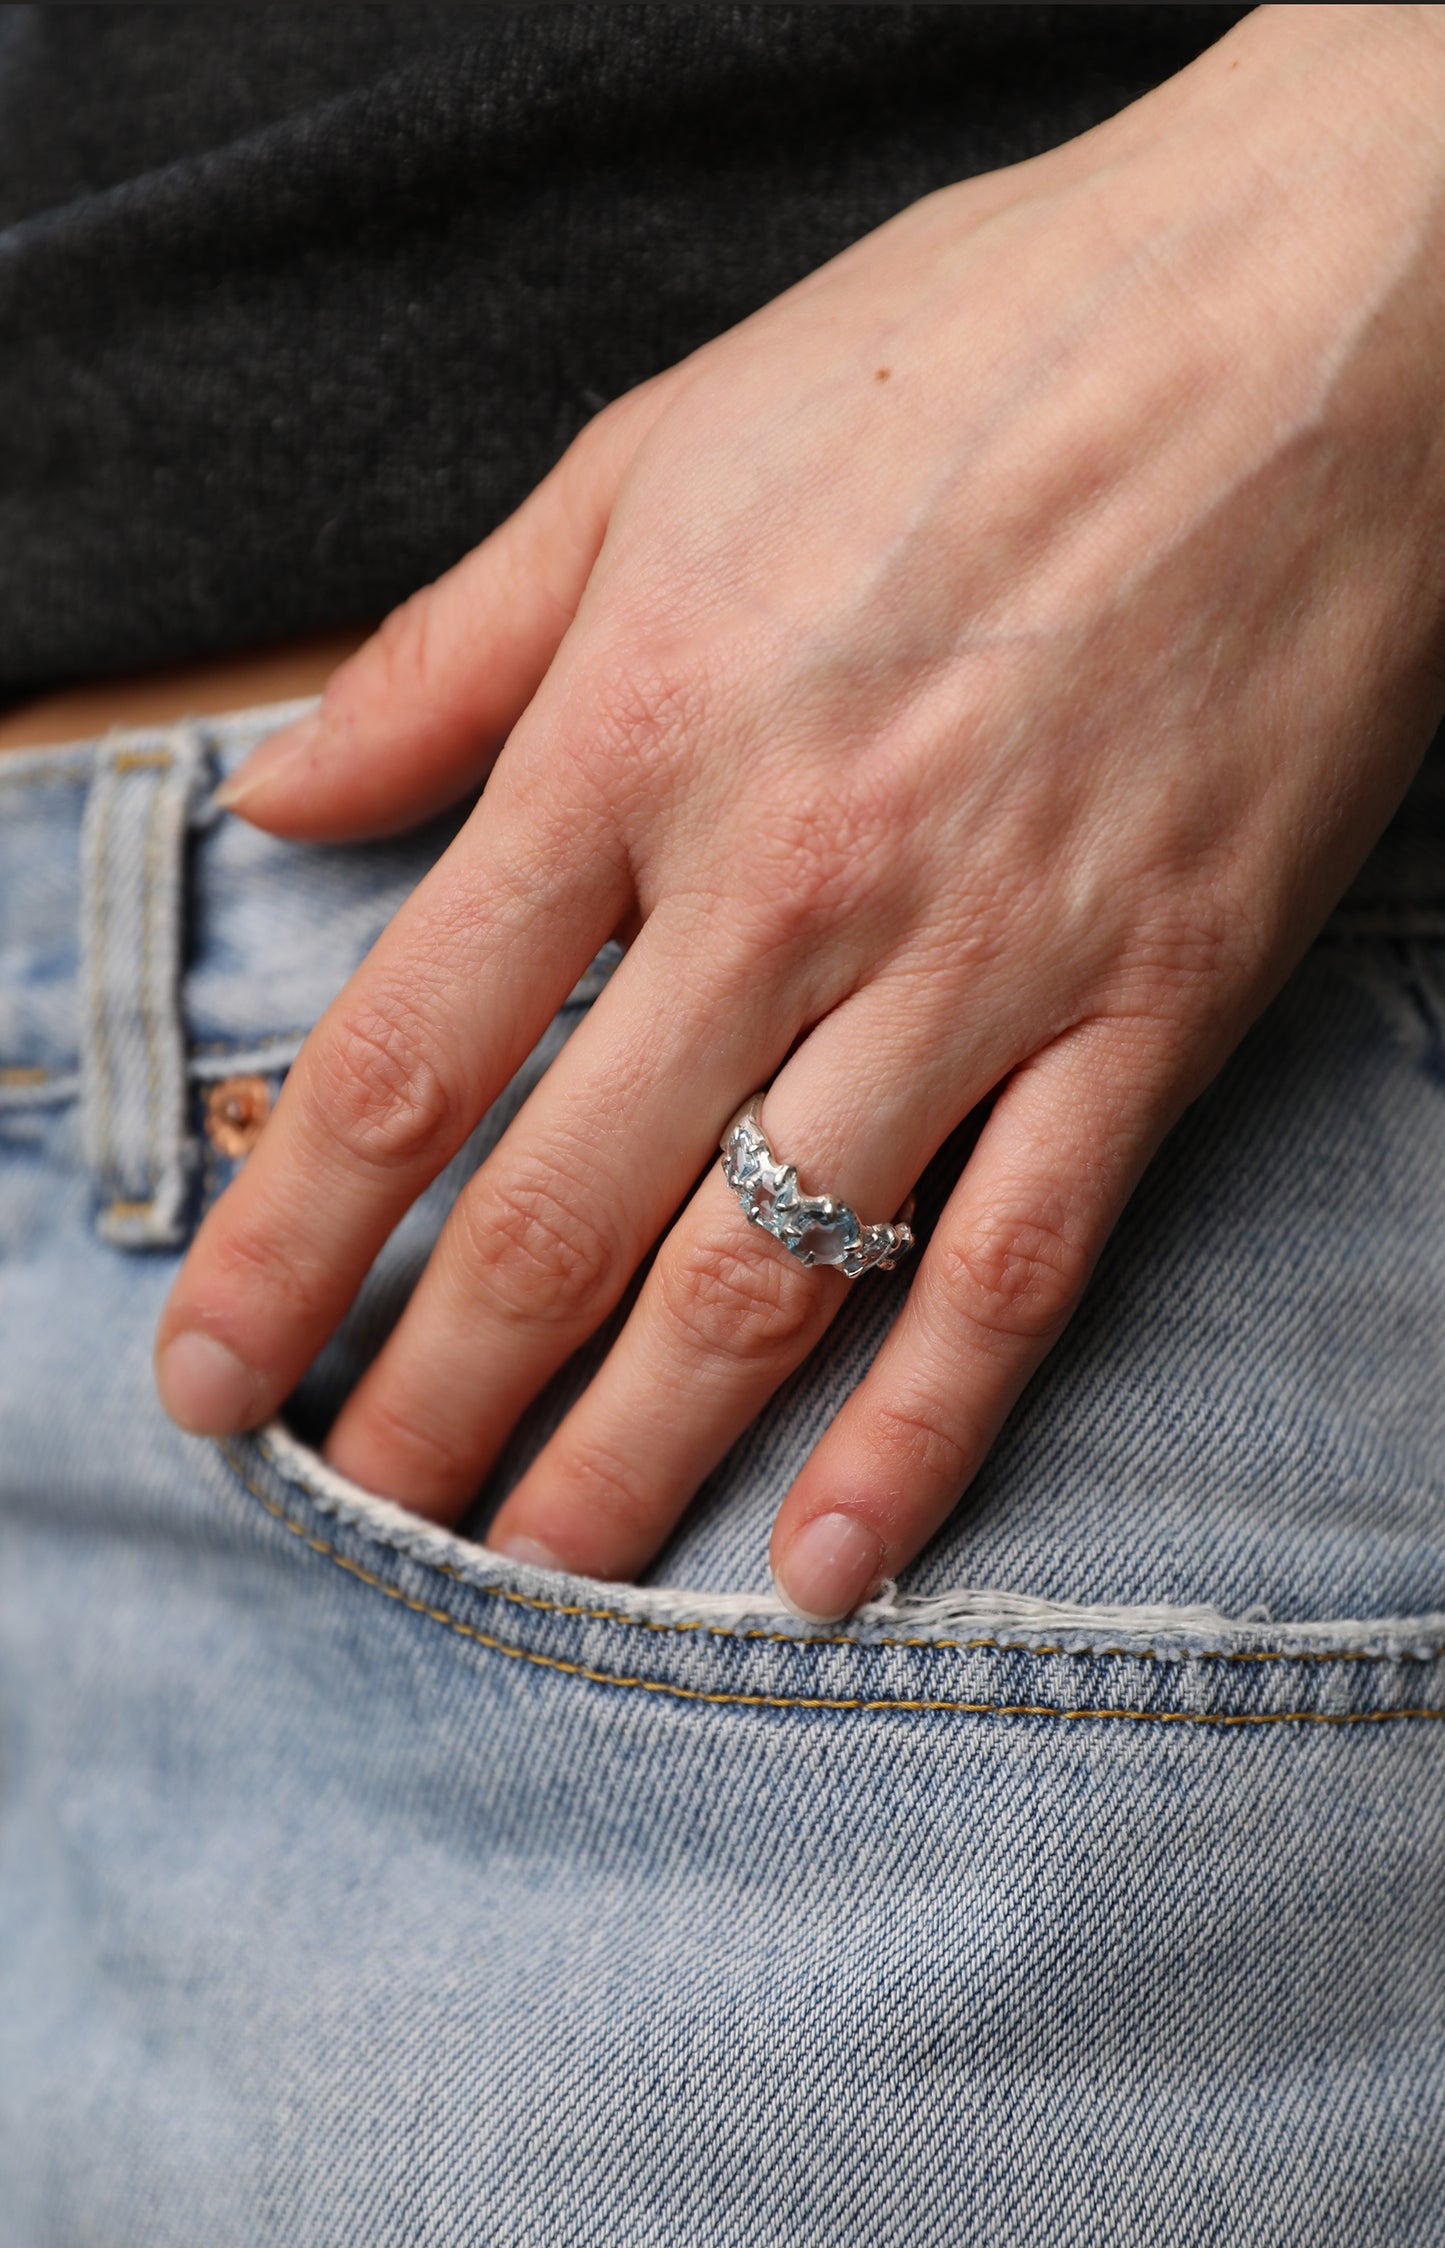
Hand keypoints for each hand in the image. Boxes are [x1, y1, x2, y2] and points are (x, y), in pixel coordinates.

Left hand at [157, 4, 1444, 1620]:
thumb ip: (453, 651)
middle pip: (558, 1209)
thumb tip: (286, 796)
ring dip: (623, 1455)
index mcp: (637, 734)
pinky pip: (1014, 1267)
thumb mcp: (656, 451)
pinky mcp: (1150, 1010)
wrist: (1320, 315)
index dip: (285, 1245)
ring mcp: (979, 964)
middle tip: (360, 1518)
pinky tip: (820, 1562)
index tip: (219, 1369)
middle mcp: (784, 882)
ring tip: (531, 1575)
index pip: (400, 1058)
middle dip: (435, 1398)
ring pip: (763, 1275)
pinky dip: (914, 1436)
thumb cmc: (978, 350)